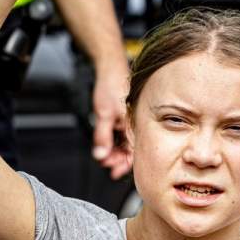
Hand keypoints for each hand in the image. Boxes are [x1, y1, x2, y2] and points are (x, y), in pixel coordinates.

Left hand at [91, 62, 131, 179]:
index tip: (113, 173)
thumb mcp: (103, 115)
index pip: (134, 153)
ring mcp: (132, 120)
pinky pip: (124, 134)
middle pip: (130, 149)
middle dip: (116, 158)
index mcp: (136, 125)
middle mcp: (137, 124)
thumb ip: (102, 137)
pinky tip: (108, 143)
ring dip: (114, 150)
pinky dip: (115, 140)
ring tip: (103, 154)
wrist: (111, 67)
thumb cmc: (112, 85)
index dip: (123, 165)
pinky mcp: (127, 116)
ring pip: (126, 142)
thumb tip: (101, 155)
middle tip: (103, 162)